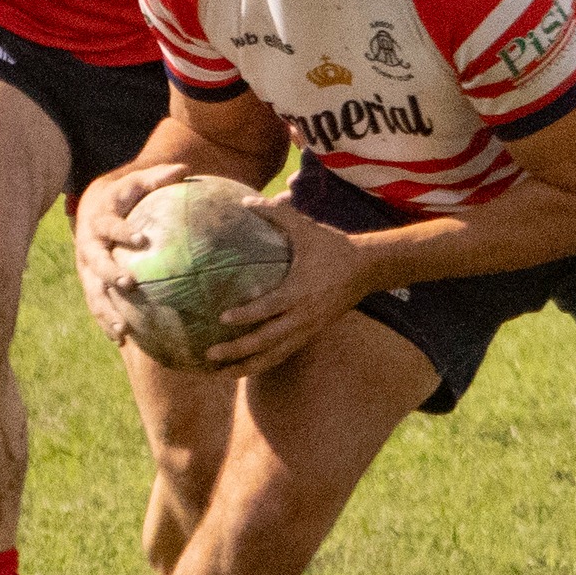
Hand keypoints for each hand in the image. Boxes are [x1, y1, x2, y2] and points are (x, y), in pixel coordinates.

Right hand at [72, 162, 188, 340]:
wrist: (93, 209)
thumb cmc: (125, 196)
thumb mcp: (138, 182)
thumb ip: (159, 177)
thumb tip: (185, 168)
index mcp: (100, 221)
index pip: (110, 226)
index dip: (124, 232)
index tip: (143, 239)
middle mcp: (88, 246)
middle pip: (96, 262)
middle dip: (110, 274)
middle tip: (130, 284)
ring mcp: (86, 269)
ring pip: (93, 292)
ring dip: (106, 311)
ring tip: (123, 330)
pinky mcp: (90, 284)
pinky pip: (98, 306)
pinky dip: (107, 323)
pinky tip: (124, 341)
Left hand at [206, 197, 372, 376]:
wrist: (366, 269)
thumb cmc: (332, 246)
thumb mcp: (306, 227)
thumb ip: (277, 214)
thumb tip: (244, 200)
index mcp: (300, 290)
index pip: (269, 307)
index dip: (246, 315)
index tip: (222, 318)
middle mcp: (303, 315)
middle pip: (267, 340)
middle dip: (237, 350)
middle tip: (209, 353)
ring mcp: (307, 328)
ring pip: (274, 355)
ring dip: (247, 365)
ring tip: (220, 374)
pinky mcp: (310, 334)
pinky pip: (283, 354)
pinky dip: (262, 363)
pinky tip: (243, 369)